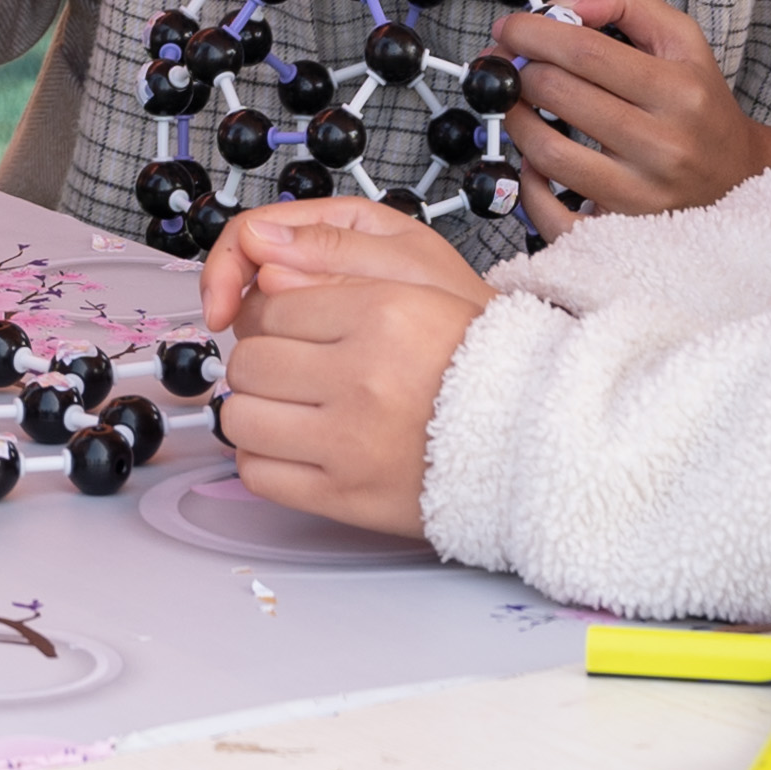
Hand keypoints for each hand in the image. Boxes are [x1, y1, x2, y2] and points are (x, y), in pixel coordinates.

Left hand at [195, 196, 490, 538]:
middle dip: (258, 363)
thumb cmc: (475, 366)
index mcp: (383, 314)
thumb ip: (340, 273)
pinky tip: (291, 446)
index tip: (283, 328)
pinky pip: (259, 474)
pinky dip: (263, 460)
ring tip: (284, 407)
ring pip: (241, 418)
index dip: (267, 315)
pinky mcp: (344, 497)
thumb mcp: (421, 291)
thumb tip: (264, 272)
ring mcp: (350, 442)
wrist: (528, 442)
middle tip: (284, 368)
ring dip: (253, 411)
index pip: (269, 305)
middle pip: (249, 362)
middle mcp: (363, 376)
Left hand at [498, 0, 770, 235]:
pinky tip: (532, 162)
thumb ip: (624, 0)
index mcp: (677, 90)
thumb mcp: (680, 37)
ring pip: (549, 154)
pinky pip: (556, 219)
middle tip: (507, 63)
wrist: (738, 174)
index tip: (509, 29)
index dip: (534, 34)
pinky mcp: (624, 230)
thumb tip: (566, 6)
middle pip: (560, 96)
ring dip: (515, 120)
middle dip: (518, 71)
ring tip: (516, 104)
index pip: (585, 52)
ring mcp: (642, 194)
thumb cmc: (699, 101)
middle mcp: (663, 144)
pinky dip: (529, 188)